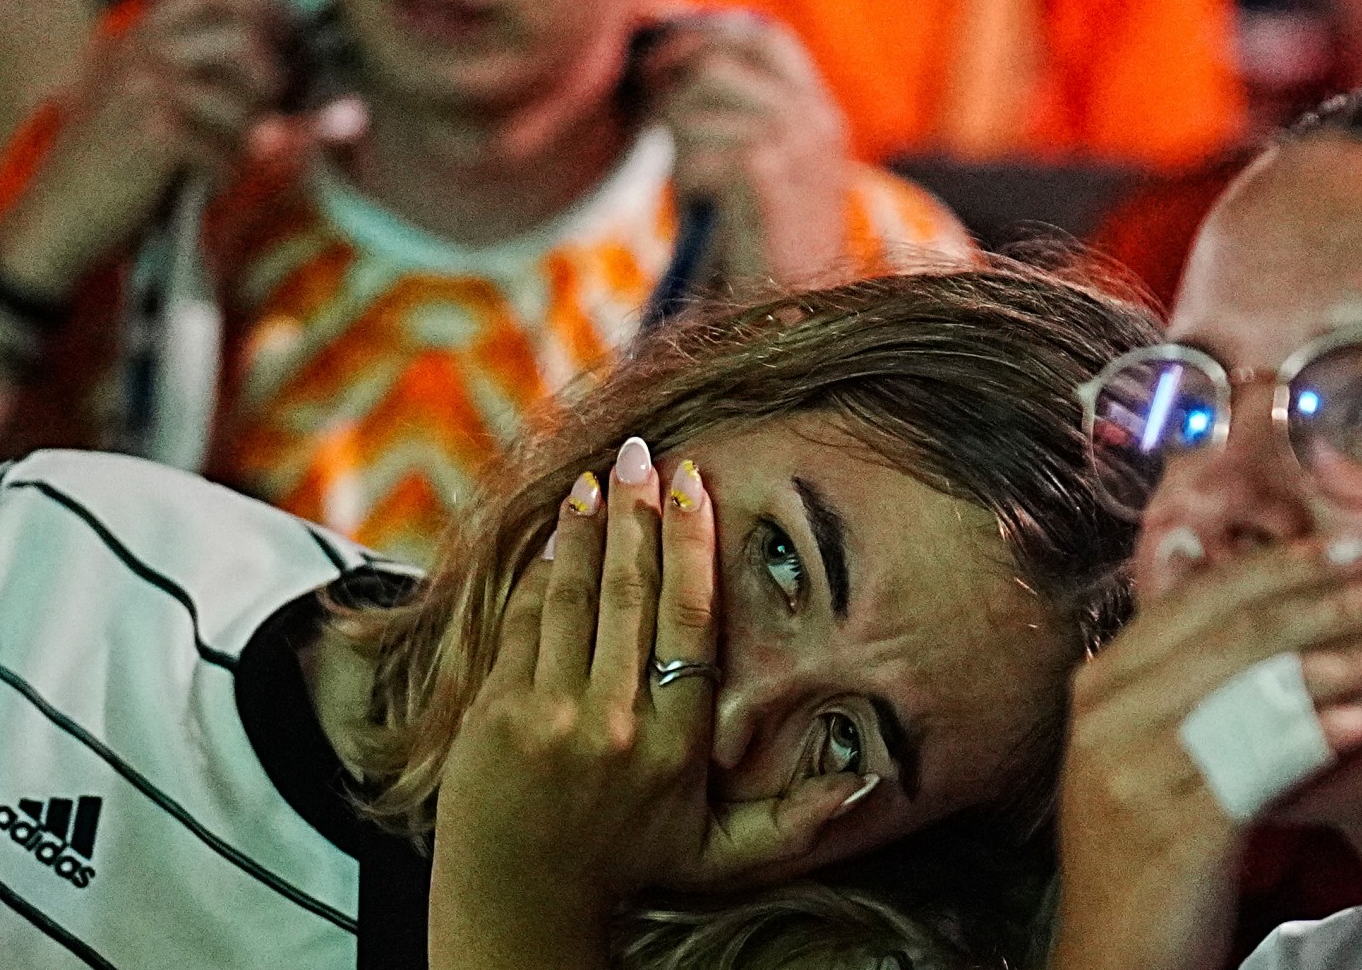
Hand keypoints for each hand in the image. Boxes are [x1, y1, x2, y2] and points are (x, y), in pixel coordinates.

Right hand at [0, 0, 286, 298]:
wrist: (53, 215)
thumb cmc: (102, 159)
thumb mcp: (130, 93)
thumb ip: (184, 66)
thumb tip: (269, 57)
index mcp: (135, 36)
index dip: (257, 2)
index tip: (282, 32)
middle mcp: (140, 51)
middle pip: (241, 36)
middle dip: (269, 71)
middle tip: (268, 102)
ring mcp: (145, 88)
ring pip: (243, 100)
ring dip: (248, 137)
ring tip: (226, 157)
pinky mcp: (153, 133)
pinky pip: (226, 149)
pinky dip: (224, 173)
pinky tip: (206, 181)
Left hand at [428, 437, 874, 966]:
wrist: (520, 905)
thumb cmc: (628, 869)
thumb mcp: (721, 855)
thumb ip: (793, 821)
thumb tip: (866, 786)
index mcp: (677, 744)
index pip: (692, 621)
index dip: (692, 546)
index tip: (693, 486)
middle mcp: (617, 723)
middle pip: (632, 593)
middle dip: (637, 514)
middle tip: (643, 455)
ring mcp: (549, 716)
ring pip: (572, 598)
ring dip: (584, 531)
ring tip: (595, 478)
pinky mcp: (495, 715)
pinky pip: (521, 625)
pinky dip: (536, 575)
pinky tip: (552, 539)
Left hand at [639, 13, 851, 293]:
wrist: (799, 312)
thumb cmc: (766, 242)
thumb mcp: (764, 164)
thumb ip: (737, 114)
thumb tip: (670, 60)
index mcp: (820, 110)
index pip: (765, 36)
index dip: (708, 32)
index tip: (662, 55)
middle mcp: (816, 120)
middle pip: (720, 60)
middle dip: (671, 82)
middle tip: (649, 111)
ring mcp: (798, 147)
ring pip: (699, 106)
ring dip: (678, 141)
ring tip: (691, 180)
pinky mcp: (770, 180)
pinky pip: (700, 152)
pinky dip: (688, 178)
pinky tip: (700, 202)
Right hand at [1049, 535, 1361, 969]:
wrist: (1113, 962)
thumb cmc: (1151, 849)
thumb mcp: (1146, 743)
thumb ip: (1173, 657)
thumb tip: (1183, 546)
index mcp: (1105, 680)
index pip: (1211, 595)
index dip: (1298, 561)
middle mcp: (1110, 711)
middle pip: (1243, 628)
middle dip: (1347, 595)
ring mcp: (1136, 766)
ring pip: (1262, 685)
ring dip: (1360, 657)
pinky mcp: (1175, 824)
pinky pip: (1266, 758)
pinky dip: (1329, 729)